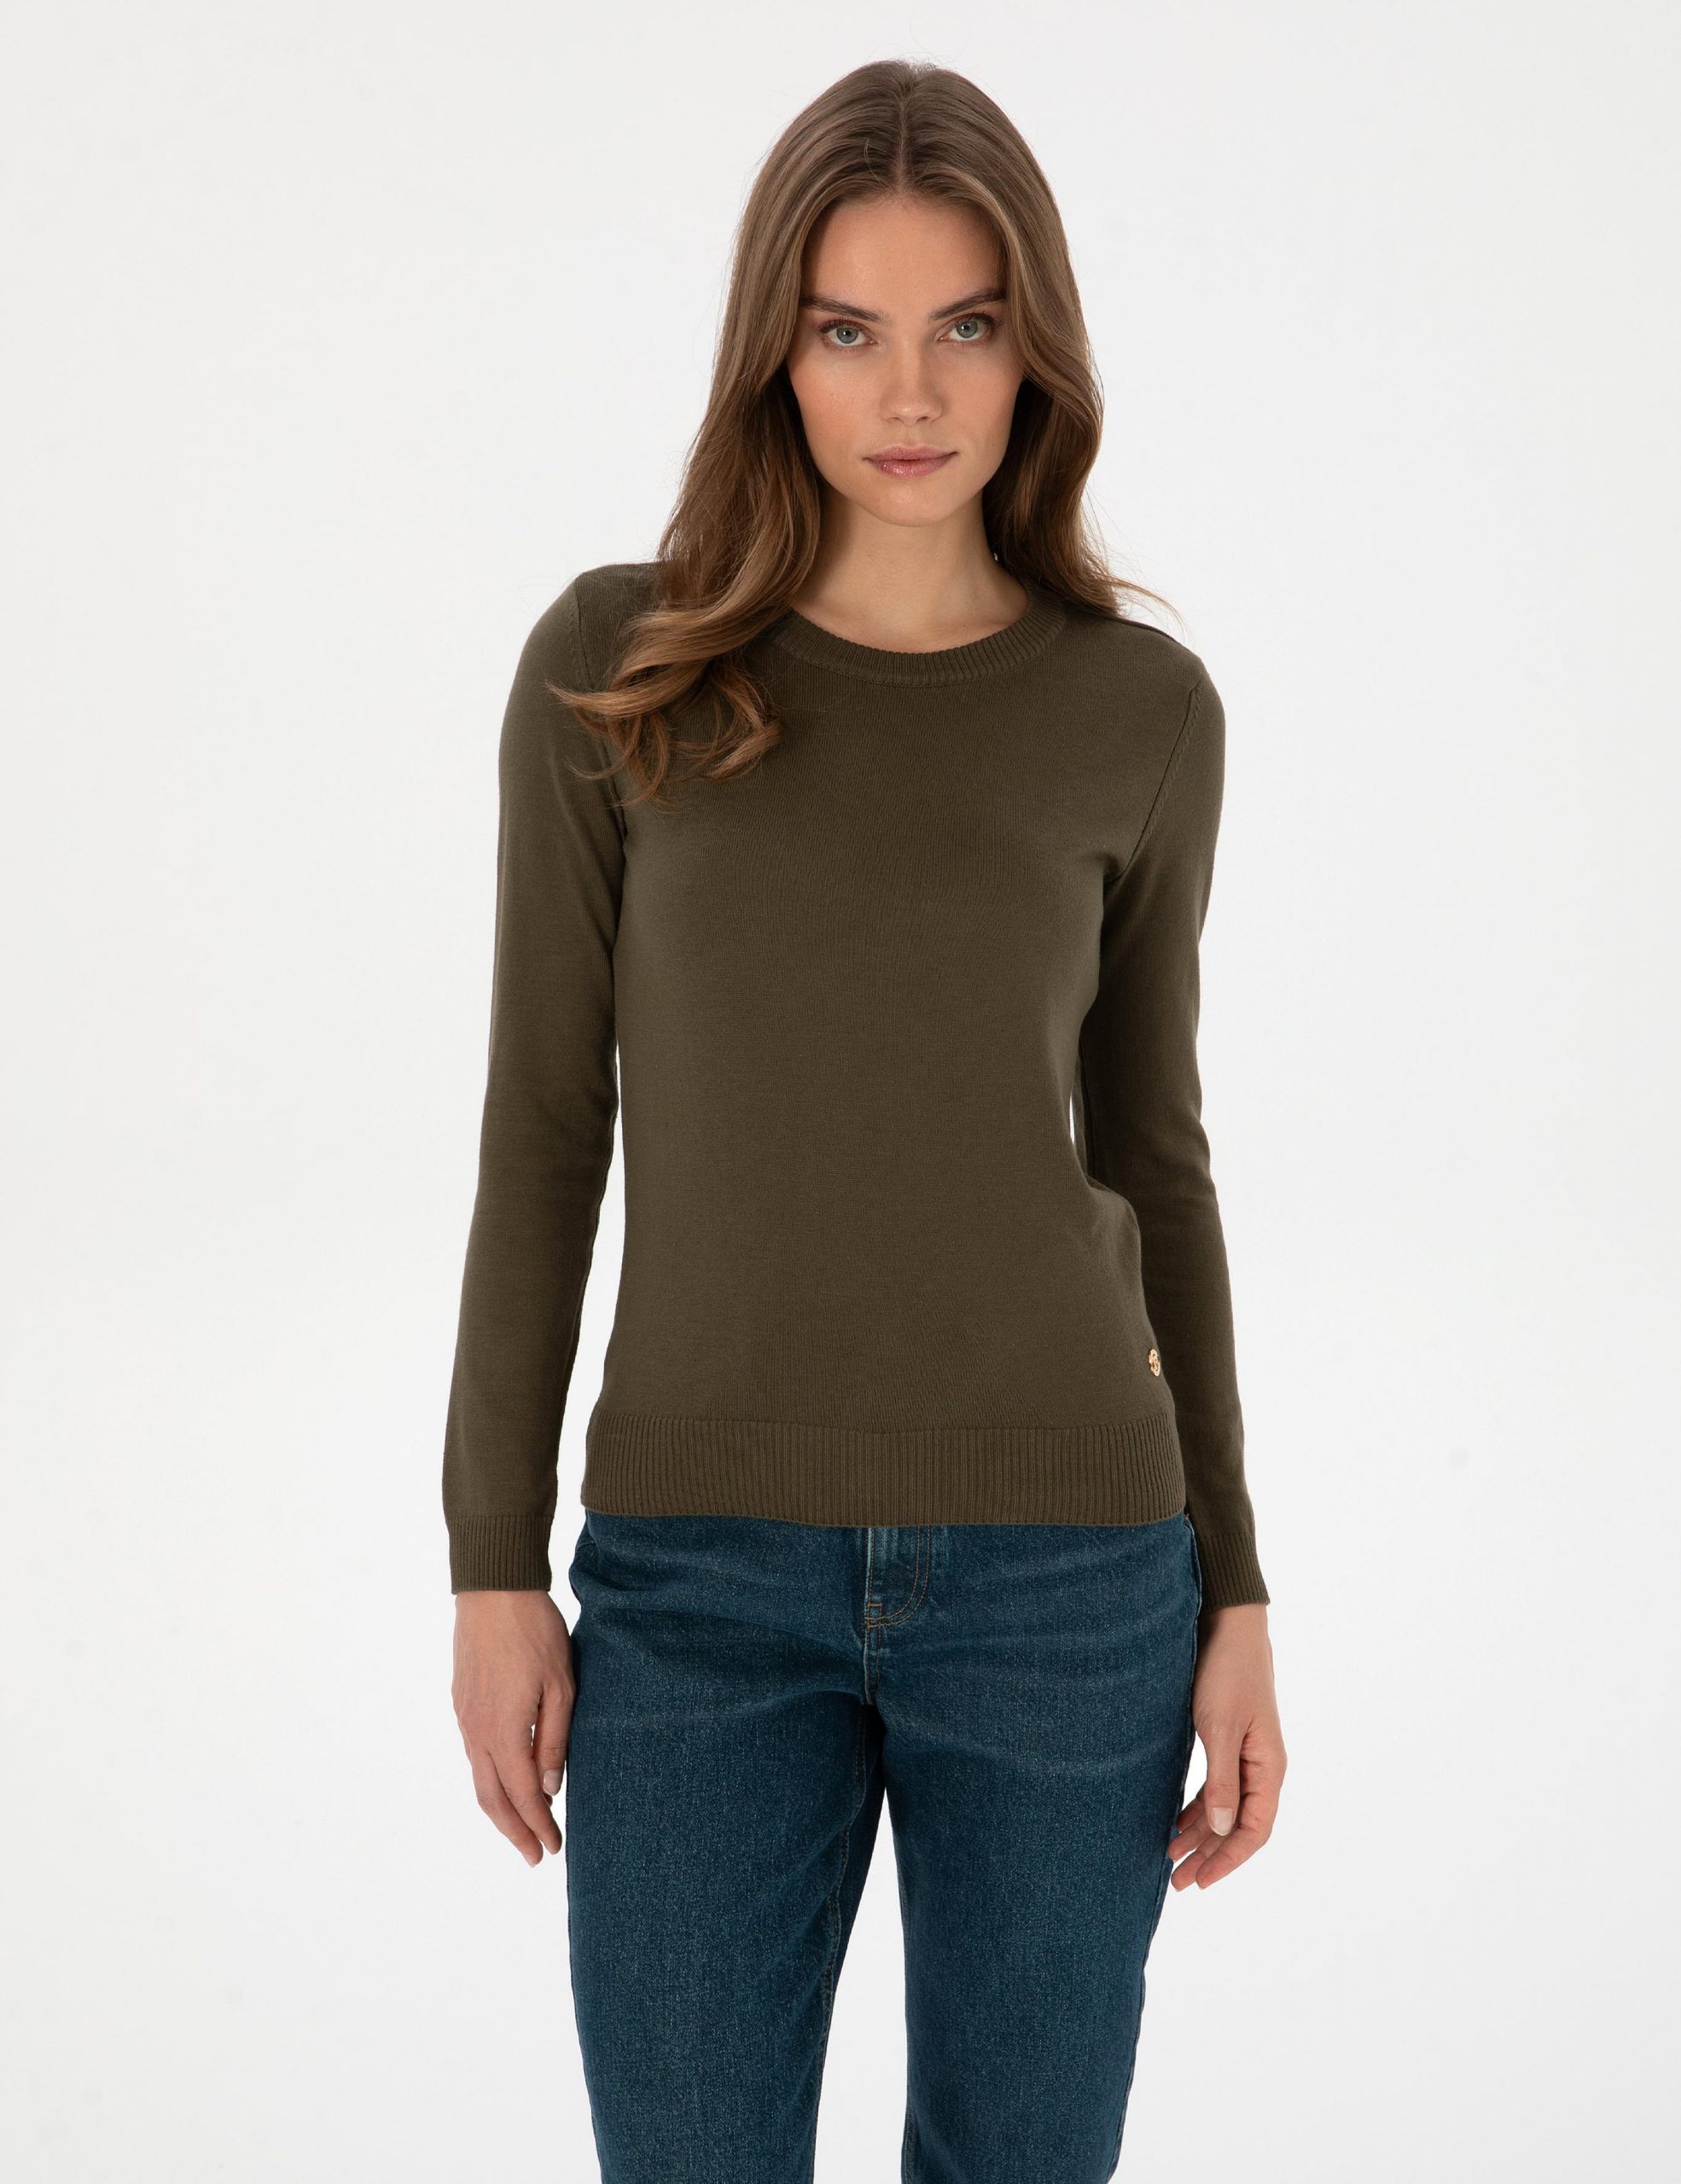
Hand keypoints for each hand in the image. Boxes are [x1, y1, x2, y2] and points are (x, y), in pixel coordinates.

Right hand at [451, 1589, 574, 1865]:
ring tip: (522, 1827)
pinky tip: (505, 1780)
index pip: (523, 1794)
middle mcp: (478, 1731)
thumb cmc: (535, 1632)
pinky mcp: (461, 1702)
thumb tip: (550, 1788)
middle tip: (535, 1856)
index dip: (538, 1826)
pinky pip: (474, 1754)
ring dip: (500, 1809)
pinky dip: (490, 1779)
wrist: (493, 1589)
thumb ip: (555, 1740)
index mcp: (505, 1731)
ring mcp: (465, 1717)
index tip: (553, 1848)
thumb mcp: (561, 1685)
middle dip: (514, 1832)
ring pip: (479, 1778)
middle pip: (492, 1798)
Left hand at [1170, 1602, 1285, 1889]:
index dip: (1228, 1860)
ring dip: (1200, 1834)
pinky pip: (1216, 1787)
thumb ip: (1222, 1780)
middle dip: (1209, 1855)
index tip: (1200, 1881)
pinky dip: (1196, 1808)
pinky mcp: (1228, 1741)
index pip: (1254, 1830)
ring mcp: (1246, 1754)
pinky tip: (1175, 1821)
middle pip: (1239, 1826)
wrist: (1228, 1625)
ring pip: (1225, 1809)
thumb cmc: (1227, 1672)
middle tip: (1177, 1881)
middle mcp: (1262, 1767)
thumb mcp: (1220, 1728)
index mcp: (1268, 1767)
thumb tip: (1220, 1829)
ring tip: (1170, 1857)